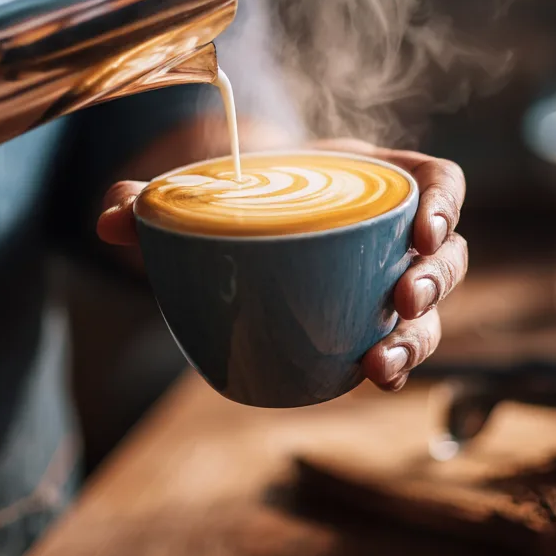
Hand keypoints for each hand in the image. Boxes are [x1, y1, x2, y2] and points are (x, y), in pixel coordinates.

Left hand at [97, 138, 466, 392]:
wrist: (251, 218)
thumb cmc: (249, 192)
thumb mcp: (215, 185)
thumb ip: (159, 197)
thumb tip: (107, 218)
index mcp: (376, 179)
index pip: (440, 181)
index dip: (446, 203)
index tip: (424, 229)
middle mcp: (394, 230)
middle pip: (448, 256)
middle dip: (435, 282)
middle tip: (402, 301)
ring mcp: (388, 277)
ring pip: (432, 310)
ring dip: (418, 338)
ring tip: (381, 364)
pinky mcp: (372, 316)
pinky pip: (400, 339)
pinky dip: (392, 358)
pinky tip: (365, 376)